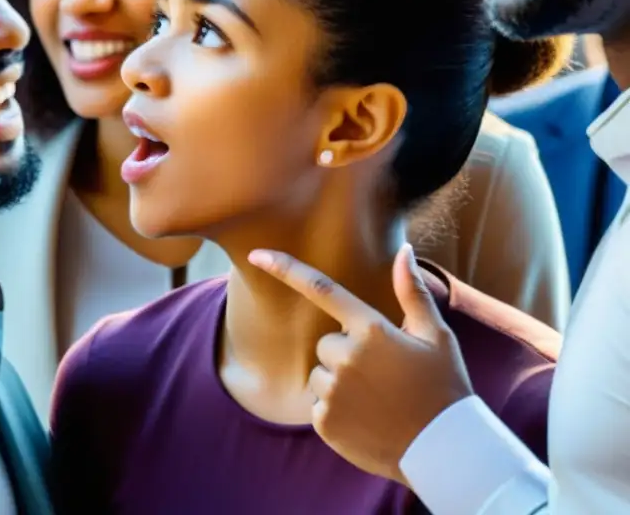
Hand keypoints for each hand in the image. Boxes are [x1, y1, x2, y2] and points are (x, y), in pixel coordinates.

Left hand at [248, 243, 473, 484]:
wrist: (445, 451)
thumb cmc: (443, 387)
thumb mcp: (436, 336)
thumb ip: (412, 291)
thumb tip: (404, 250)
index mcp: (372, 330)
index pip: (321, 289)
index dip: (285, 269)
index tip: (256, 255)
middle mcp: (346, 356)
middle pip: (326, 343)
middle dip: (346, 354)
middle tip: (382, 376)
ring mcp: (333, 391)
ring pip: (321, 374)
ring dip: (341, 383)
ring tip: (377, 400)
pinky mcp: (324, 421)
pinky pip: (319, 404)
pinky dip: (337, 411)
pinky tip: (367, 420)